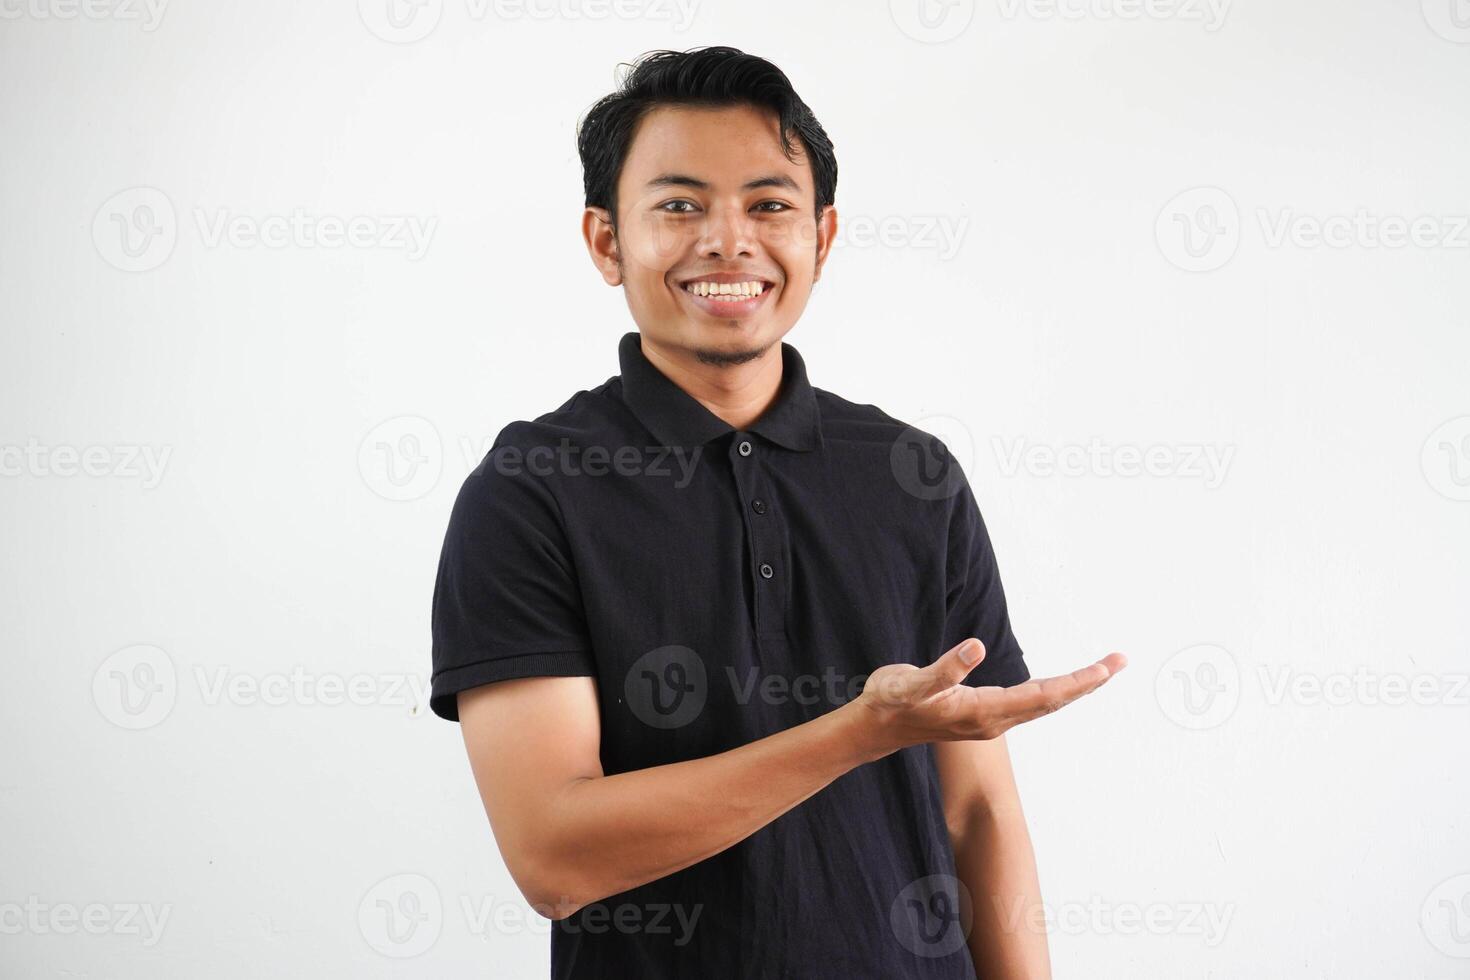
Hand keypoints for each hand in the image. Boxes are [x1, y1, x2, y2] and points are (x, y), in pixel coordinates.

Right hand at [853, 638, 1125, 755]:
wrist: (875, 728)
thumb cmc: (891, 702)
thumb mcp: (912, 683)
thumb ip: (945, 669)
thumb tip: (977, 648)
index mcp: (983, 711)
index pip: (1043, 695)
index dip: (1077, 681)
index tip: (1107, 667)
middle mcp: (994, 720)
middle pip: (1051, 700)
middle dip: (1087, 682)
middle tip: (1120, 661)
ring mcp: (990, 720)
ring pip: (1043, 703)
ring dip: (1074, 687)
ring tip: (1102, 669)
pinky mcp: (983, 715)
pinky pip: (1029, 703)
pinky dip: (1053, 690)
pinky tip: (1060, 685)